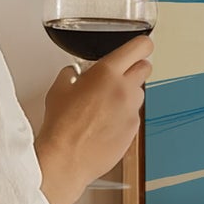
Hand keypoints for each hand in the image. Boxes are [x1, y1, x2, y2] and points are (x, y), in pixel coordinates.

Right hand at [35, 31, 151, 203]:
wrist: (66, 158)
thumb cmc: (61, 125)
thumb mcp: (59, 89)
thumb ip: (72, 74)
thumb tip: (76, 73)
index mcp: (107, 73)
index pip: (140, 48)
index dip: (142, 45)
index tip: (141, 46)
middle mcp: (125, 90)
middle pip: (145, 68)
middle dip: (134, 68)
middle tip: (119, 75)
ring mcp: (132, 111)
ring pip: (139, 93)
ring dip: (128, 94)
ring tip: (105, 104)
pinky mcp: (133, 130)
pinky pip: (133, 116)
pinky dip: (124, 115)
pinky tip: (105, 124)